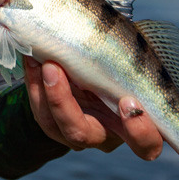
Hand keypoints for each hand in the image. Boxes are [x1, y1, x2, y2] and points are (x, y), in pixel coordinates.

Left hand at [24, 57, 163, 159]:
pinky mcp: (53, 123)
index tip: (128, 101)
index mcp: (135, 126)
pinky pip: (38, 110)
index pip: (146, 145)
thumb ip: (133, 57)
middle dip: (62, 104)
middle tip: (53, 69)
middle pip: (81, 134)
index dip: (139, 130)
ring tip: (39, 59)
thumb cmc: (127, 62)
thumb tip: (125, 34)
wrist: (97, 65)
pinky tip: (32, 59)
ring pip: (52, 124)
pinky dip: (33, 83)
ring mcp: (75, 132)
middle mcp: (104, 135)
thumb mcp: (135, 58)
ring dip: (41, 90)